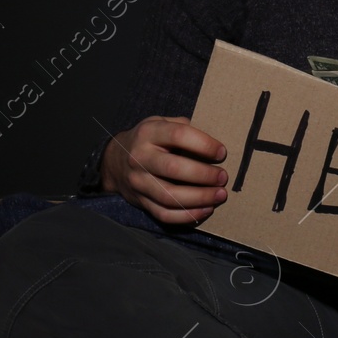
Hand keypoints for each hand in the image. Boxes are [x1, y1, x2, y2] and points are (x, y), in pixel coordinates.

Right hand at [99, 115, 227, 223]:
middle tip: (223, 177)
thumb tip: (214, 139)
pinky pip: (164, 214)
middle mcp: (140, 158)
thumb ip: (184, 126)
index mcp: (149, 133)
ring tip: (220, 195)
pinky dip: (187, 216)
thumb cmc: (149, 140)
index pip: (178, 135)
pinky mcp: (140, 201)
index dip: (203, 144)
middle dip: (204, 175)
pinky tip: (206, 209)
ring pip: (169, 196)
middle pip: (174, 169)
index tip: (222, 153)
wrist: (115, 161)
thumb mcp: (161, 122)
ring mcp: (138, 182)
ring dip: (199, 198)